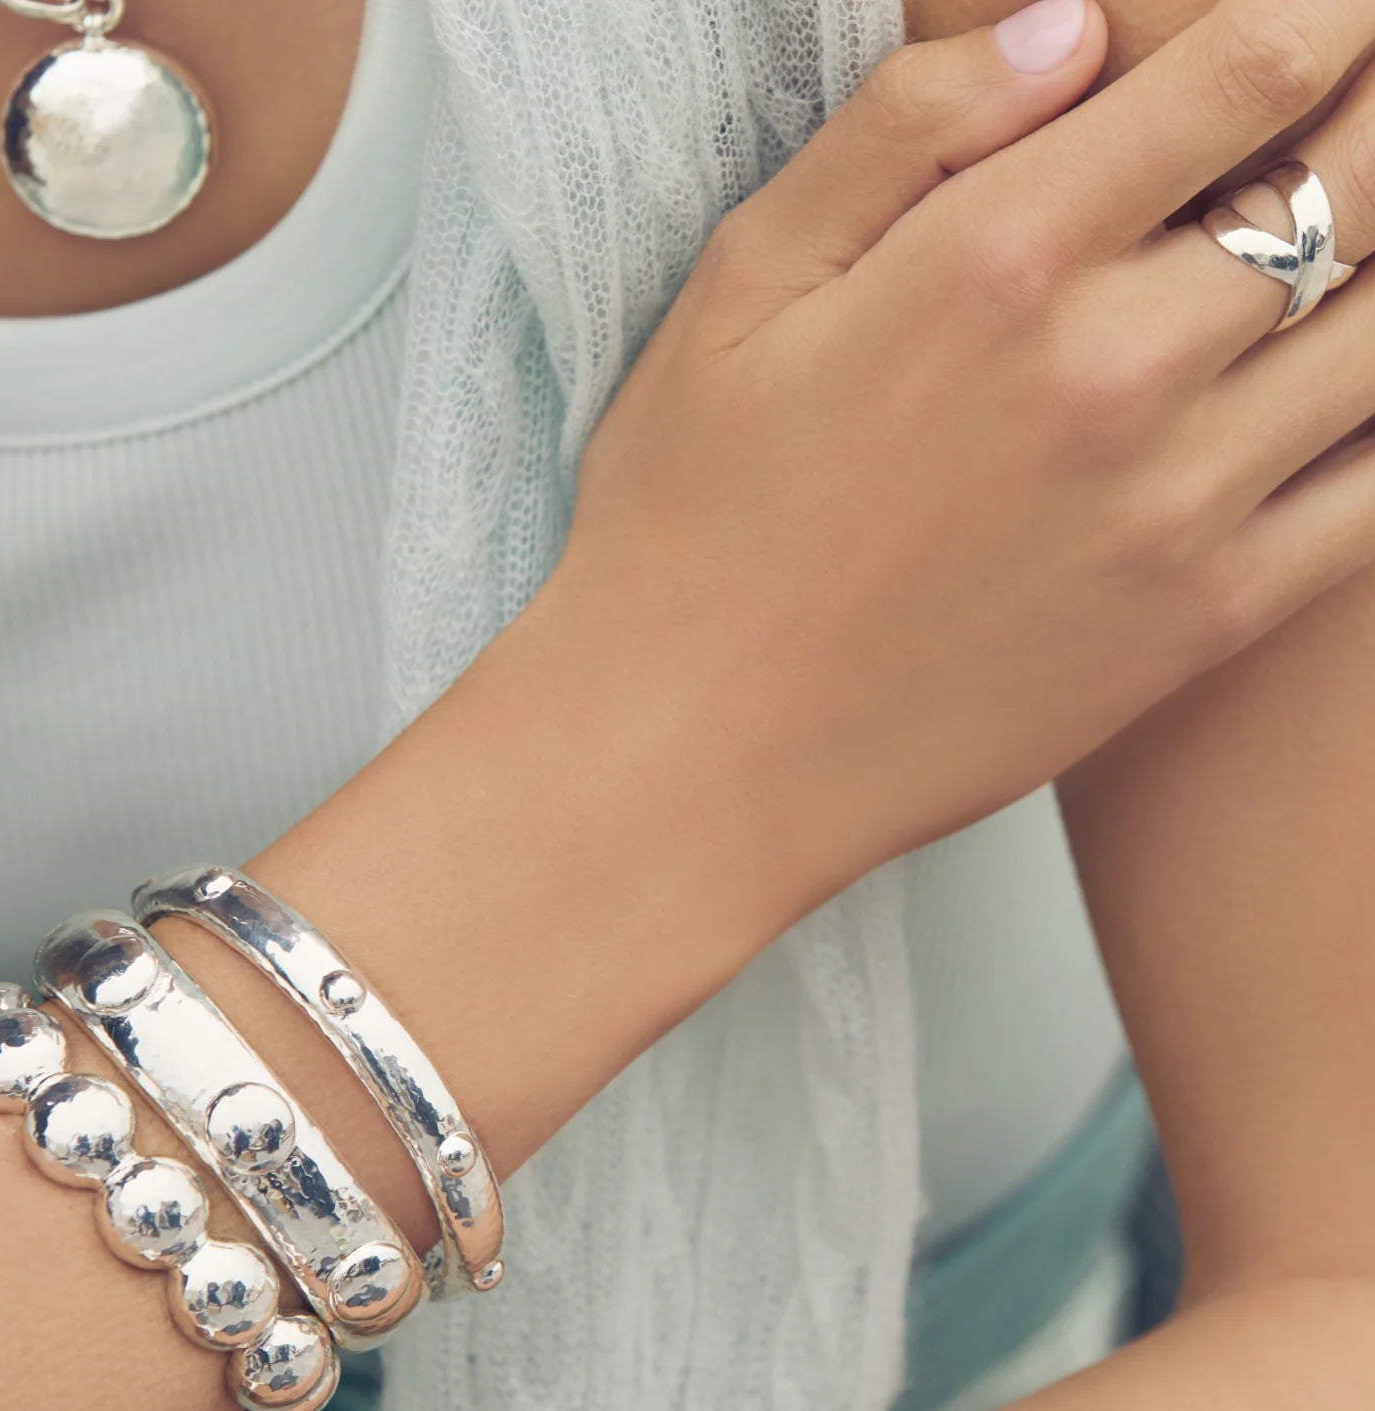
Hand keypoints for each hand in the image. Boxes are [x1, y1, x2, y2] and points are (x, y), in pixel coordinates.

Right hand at [556, 0, 1374, 924]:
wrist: (696, 751)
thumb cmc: (689, 523)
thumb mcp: (740, 285)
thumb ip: (901, 130)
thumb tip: (1069, 28)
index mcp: (997, 259)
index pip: (1250, 69)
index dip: (1324, 14)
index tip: (1328, 18)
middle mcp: (1115, 369)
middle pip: (1361, 182)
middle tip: (1355, 114)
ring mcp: (1174, 507)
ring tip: (1358, 247)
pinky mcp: (1198, 623)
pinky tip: (1347, 397)